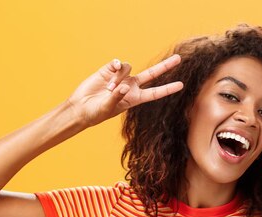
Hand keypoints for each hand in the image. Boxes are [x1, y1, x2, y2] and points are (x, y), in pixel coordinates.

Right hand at [67, 54, 183, 127]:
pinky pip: (118, 63)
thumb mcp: (107, 108)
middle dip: (165, 66)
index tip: (181, 85)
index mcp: (135, 98)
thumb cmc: (95, 113)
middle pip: (152, 74)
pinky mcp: (109, 70)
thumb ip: (117, 97)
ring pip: (129, 68)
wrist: (80, 107)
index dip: (168, 89)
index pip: (155, 93)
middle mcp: (131, 86)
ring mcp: (121, 77)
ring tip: (108, 88)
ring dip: (119, 77)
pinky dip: (115, 66)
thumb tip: (125, 86)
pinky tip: (112, 70)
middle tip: (178, 58)